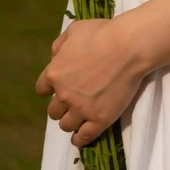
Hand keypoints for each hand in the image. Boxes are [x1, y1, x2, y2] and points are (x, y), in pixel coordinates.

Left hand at [36, 16, 146, 147]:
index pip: (41, 89)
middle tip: (71, 103)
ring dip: (69, 122)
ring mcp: (81, 109)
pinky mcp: (99, 120)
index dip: (49, 90)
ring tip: (77, 119)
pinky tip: (79, 138)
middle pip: (53, 111)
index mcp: (54, 73)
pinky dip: (79, 139)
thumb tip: (55, 56)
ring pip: (66, 125)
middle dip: (60, 107)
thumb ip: (60, 45)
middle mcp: (64, 94)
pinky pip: (84, 137)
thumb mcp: (73, 30)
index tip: (56, 89)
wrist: (127, 48)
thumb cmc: (101, 34)